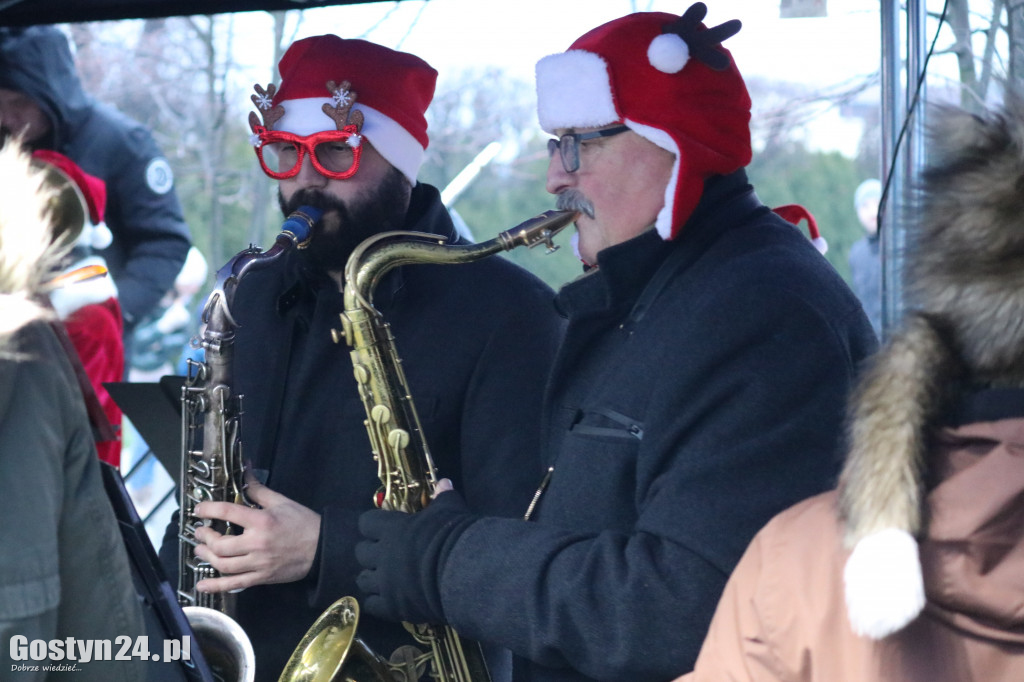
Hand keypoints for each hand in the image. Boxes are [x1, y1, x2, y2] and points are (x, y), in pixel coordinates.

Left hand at [191, 478, 320, 592]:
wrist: (322, 548)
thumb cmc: (302, 522)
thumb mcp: (281, 501)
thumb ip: (258, 489)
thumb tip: (244, 470)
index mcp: (262, 521)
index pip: (227, 512)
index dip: (208, 509)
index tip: (198, 510)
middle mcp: (257, 544)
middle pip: (221, 544)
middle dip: (205, 538)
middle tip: (199, 532)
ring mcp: (259, 563)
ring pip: (224, 565)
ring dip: (207, 557)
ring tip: (200, 550)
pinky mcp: (261, 578)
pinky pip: (235, 584)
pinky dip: (216, 586)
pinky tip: (202, 585)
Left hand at [355, 488, 474, 624]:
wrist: (461, 573)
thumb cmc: (452, 536)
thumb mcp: (449, 510)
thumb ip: (442, 497)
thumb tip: (444, 483)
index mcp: (392, 529)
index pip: (366, 523)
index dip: (373, 525)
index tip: (383, 528)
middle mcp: (382, 555)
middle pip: (361, 552)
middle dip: (370, 553)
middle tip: (384, 554)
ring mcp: (384, 583)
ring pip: (363, 580)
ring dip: (371, 578)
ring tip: (383, 579)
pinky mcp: (391, 607)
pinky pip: (371, 605)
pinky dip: (376, 602)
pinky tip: (388, 600)